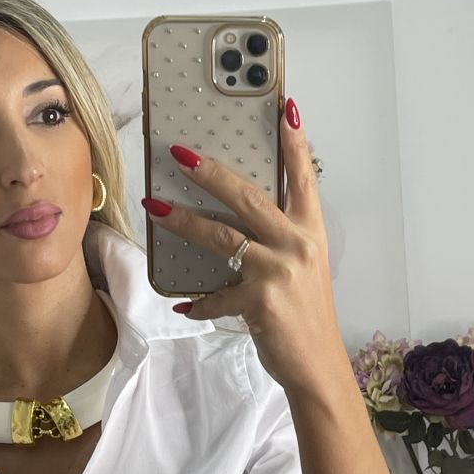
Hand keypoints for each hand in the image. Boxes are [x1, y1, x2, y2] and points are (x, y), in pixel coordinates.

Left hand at [140, 98, 345, 395]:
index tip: (285, 107)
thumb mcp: (304, 268)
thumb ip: (279, 240)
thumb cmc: (307, 315)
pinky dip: (198, 303)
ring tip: (155, 206)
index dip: (293, 143)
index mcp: (311, 232)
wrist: (318, 365)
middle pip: (248, 197)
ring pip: (221, 236)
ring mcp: (278, 271)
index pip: (302, 178)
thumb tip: (240, 220)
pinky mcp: (259, 300)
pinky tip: (184, 306)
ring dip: (183, 221)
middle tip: (181, 153)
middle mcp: (297, 244)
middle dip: (211, 173)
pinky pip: (215, 295)